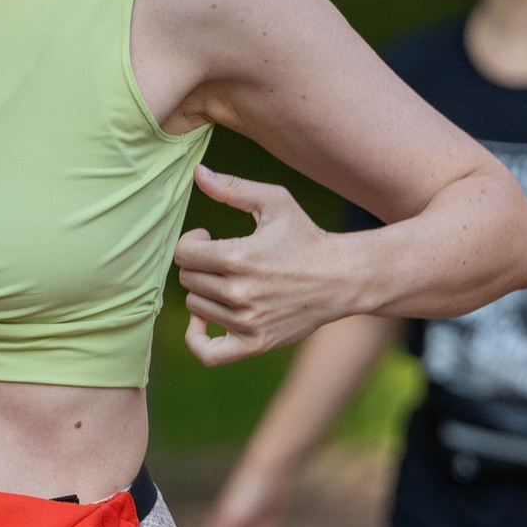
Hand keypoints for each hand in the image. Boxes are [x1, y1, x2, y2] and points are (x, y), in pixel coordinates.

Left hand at [176, 167, 354, 366]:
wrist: (343, 278)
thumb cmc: (307, 236)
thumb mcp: (275, 202)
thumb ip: (232, 188)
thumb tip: (196, 173)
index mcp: (238, 257)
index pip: (184, 254)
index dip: (190, 241)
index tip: (207, 237)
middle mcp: (238, 293)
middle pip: (188, 280)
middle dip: (199, 264)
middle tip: (220, 257)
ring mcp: (246, 322)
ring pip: (195, 308)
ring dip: (204, 292)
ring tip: (225, 279)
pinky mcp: (255, 344)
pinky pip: (207, 353)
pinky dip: (197, 337)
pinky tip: (203, 319)